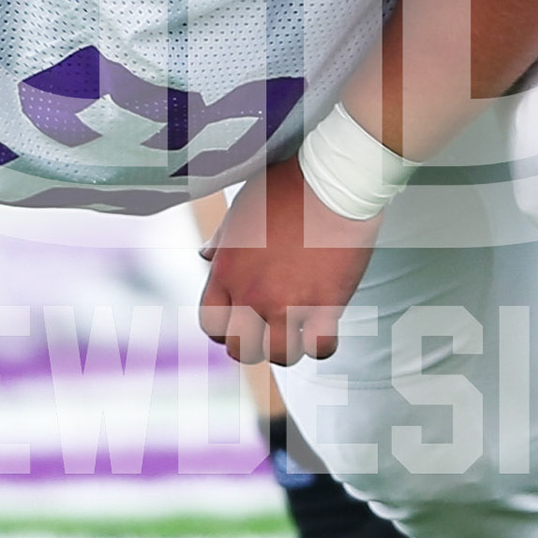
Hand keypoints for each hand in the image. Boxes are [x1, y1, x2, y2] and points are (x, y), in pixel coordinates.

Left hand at [197, 159, 378, 364]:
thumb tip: (206, 255)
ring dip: (286, 347)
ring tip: (296, 332)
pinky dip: (320, 344)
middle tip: (267, 330)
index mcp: (228, 271)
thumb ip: (222, 241)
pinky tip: (322, 329)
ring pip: (278, 355)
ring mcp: (289, 303)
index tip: (238, 321)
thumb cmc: (287, 188)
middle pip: (240, 348)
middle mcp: (252, 294)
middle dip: (252, 343)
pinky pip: (319, 348)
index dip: (224, 328)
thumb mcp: (240, 210)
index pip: (211, 324)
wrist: (332, 182)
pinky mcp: (326, 306)